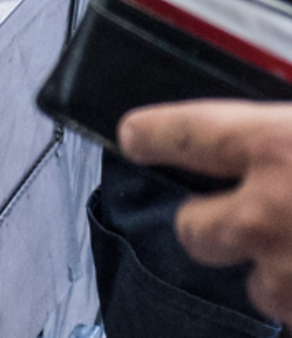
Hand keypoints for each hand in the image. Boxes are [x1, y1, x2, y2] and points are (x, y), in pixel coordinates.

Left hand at [119, 100, 291, 323]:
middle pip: (193, 227)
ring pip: (252, 284)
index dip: (154, 136)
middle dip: (213, 222)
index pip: (183, 134)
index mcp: (278, 146)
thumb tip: (270, 129)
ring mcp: (289, 275)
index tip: (136, 136)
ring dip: (274, 270)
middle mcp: (267, 214)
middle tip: (255, 211)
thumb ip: (285, 130)